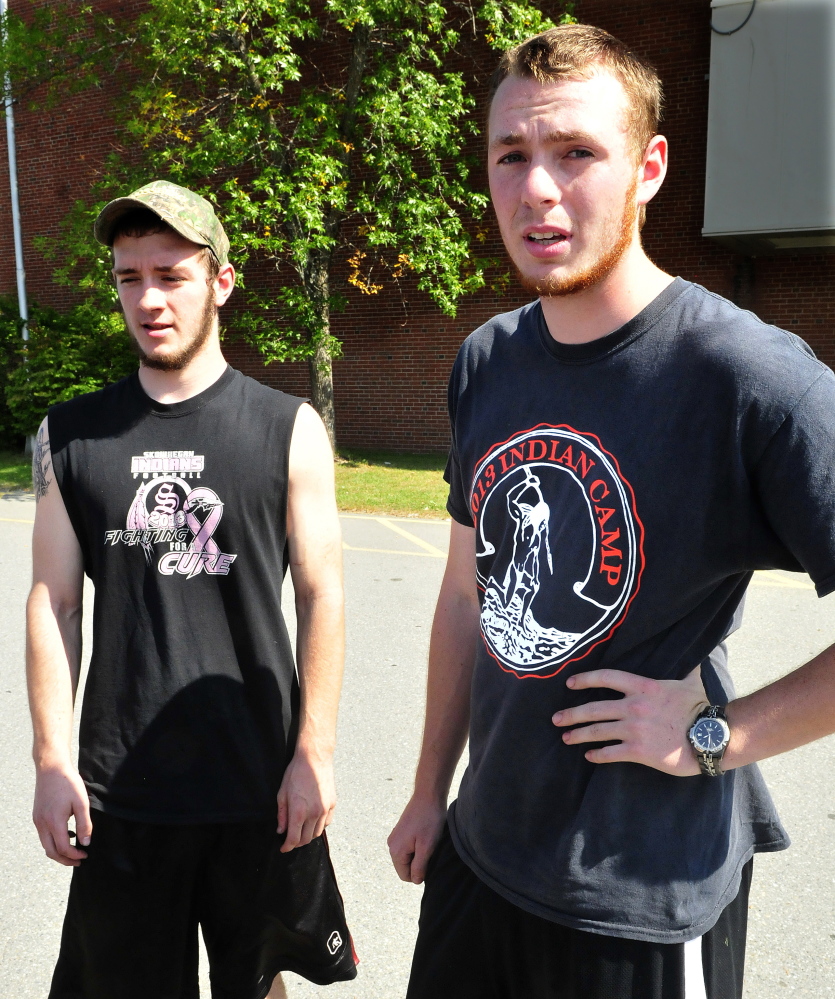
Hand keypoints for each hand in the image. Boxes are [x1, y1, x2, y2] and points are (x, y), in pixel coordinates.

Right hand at [32, 764, 91, 866]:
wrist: (51, 768)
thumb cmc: (68, 783)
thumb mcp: (81, 802)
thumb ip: (84, 824)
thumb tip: (86, 842)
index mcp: (54, 822)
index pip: (63, 848)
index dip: (74, 855)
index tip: (85, 855)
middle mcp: (42, 824)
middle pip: (51, 851)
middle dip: (64, 860)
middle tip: (78, 861)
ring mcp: (37, 820)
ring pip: (45, 844)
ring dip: (58, 851)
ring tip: (73, 851)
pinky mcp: (37, 816)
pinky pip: (43, 835)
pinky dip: (53, 841)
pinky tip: (66, 836)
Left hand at [277, 747, 335, 851]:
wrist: (314, 758)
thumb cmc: (295, 773)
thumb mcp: (282, 793)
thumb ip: (282, 814)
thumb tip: (281, 830)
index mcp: (299, 812)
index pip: (293, 839)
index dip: (287, 847)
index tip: (283, 848)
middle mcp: (314, 813)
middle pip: (306, 839)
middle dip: (296, 842)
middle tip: (290, 838)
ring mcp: (325, 809)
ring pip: (317, 833)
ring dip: (308, 835)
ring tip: (301, 830)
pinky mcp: (332, 804)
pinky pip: (327, 823)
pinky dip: (319, 826)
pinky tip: (313, 820)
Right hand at [388, 794, 445, 883]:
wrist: (428, 795)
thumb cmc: (429, 821)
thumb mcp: (427, 847)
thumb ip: (419, 867)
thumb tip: (415, 881)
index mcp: (396, 851)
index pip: (405, 876)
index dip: (419, 873)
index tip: (429, 859)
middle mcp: (391, 844)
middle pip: (405, 866)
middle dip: (419, 862)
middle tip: (430, 848)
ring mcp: (395, 836)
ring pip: (408, 856)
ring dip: (419, 853)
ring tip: (428, 840)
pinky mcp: (401, 830)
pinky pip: (408, 846)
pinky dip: (417, 845)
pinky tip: (425, 834)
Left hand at [552, 666, 709, 775]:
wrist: (711, 737)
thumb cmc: (702, 708)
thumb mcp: (690, 682)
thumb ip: (685, 669)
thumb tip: (696, 655)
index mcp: (643, 686)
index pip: (606, 678)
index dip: (585, 679)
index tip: (570, 684)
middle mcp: (633, 706)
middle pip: (593, 708)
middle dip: (571, 713)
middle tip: (556, 718)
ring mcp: (634, 729)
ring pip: (597, 731)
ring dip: (578, 734)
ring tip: (566, 737)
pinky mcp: (639, 751)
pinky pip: (611, 753)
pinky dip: (597, 755)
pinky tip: (589, 756)